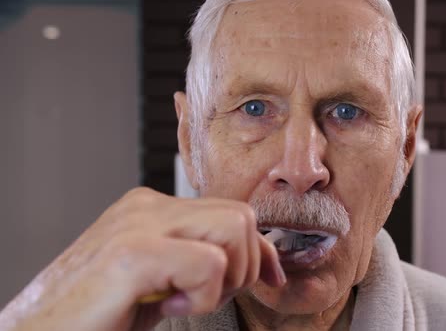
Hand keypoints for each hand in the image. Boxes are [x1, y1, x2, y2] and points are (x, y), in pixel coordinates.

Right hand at [0, 187, 284, 330]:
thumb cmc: (98, 313)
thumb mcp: (162, 281)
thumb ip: (201, 260)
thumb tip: (261, 261)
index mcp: (151, 209)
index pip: (232, 213)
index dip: (263, 250)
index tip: (271, 278)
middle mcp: (145, 207)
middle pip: (241, 217)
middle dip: (243, 267)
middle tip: (205, 297)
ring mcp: (138, 225)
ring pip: (235, 228)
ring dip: (225, 279)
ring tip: (182, 300)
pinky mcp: (133, 254)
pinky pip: (209, 263)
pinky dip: (203, 297)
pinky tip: (166, 307)